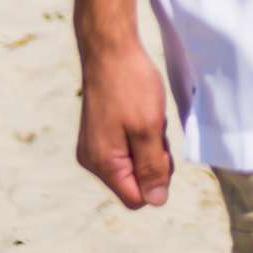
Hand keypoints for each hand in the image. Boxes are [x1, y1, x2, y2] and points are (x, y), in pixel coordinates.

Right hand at [77, 35, 172, 208]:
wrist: (110, 50)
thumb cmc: (130, 86)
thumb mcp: (149, 129)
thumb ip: (152, 168)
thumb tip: (156, 201)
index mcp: (103, 164)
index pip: (137, 198)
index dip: (156, 180)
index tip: (159, 149)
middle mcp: (93, 160)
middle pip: (136, 182)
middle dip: (153, 160)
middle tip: (154, 128)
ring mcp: (94, 146)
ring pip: (134, 163)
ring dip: (149, 144)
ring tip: (146, 116)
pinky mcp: (99, 133)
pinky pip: (128, 147)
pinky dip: (140, 134)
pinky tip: (139, 111)